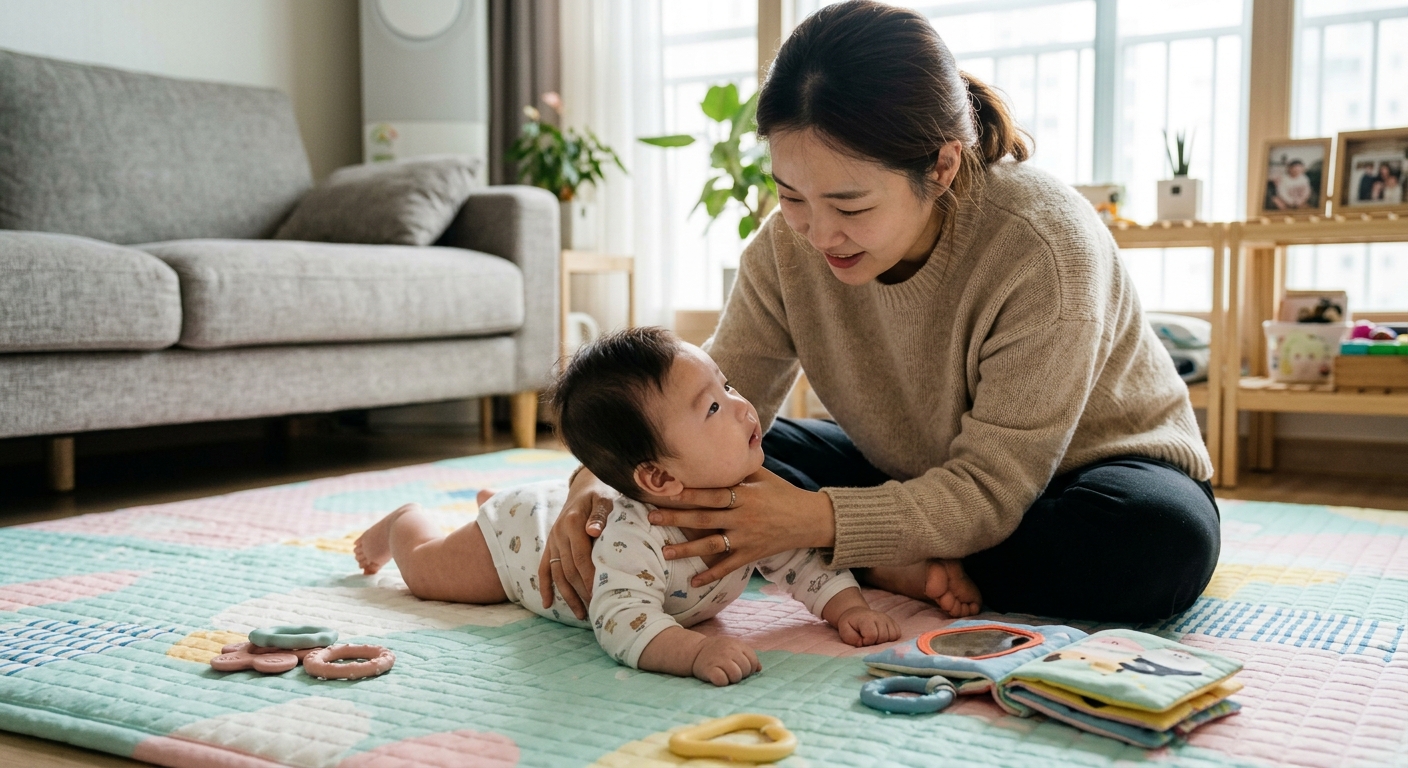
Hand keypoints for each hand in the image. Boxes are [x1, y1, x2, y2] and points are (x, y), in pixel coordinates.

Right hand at [538, 468, 618, 618]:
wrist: (585, 486)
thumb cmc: (600, 494)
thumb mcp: (604, 499)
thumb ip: (600, 515)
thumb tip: (592, 531)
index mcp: (571, 523)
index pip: (580, 557)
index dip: (590, 577)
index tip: (601, 594)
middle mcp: (558, 534)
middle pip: (568, 569)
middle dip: (582, 591)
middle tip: (596, 610)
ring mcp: (552, 541)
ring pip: (557, 574)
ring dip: (567, 595)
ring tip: (581, 615)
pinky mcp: (550, 545)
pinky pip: (544, 568)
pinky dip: (545, 586)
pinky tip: (548, 604)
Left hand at [645, 468, 834, 587]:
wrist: (809, 520)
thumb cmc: (783, 492)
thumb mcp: (763, 475)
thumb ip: (739, 465)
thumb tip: (717, 446)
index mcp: (745, 495)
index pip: (712, 494)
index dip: (689, 493)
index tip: (666, 491)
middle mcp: (743, 518)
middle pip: (704, 519)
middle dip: (676, 519)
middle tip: (651, 517)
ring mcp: (746, 538)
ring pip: (711, 545)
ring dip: (687, 549)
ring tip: (665, 551)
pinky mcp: (751, 555)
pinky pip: (727, 567)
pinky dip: (711, 575)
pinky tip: (694, 581)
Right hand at [692, 636, 761, 686]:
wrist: (695, 651)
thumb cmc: (718, 651)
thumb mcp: (734, 647)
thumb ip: (748, 656)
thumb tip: (759, 669)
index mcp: (737, 645)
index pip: (753, 661)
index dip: (749, 668)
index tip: (739, 668)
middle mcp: (729, 651)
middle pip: (745, 670)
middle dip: (741, 674)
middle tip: (730, 671)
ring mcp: (719, 659)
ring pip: (736, 676)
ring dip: (732, 679)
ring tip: (725, 675)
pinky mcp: (709, 669)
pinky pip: (722, 680)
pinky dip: (722, 682)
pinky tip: (718, 678)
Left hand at [835, 606, 900, 646]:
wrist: (856, 614)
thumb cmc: (850, 624)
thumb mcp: (844, 630)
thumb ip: (850, 638)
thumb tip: (863, 643)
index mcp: (866, 618)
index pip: (872, 635)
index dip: (866, 642)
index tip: (862, 640)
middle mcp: (879, 617)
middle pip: (883, 637)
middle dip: (875, 642)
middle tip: (868, 639)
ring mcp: (887, 619)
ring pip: (892, 637)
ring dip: (884, 641)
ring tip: (875, 638)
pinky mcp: (892, 622)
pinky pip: (897, 634)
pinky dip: (891, 639)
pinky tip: (882, 637)